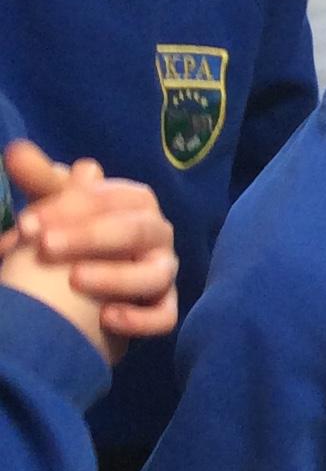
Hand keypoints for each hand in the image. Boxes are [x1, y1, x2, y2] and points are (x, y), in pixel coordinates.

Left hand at [2, 141, 178, 350]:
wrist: (74, 291)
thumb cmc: (68, 237)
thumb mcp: (52, 208)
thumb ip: (39, 180)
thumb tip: (15, 151)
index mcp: (135, 202)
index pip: (111, 198)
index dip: (69, 208)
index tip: (29, 224)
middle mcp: (156, 234)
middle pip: (135, 230)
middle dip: (90, 237)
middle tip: (45, 247)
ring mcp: (162, 272)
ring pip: (155, 274)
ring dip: (116, 277)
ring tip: (74, 281)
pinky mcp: (163, 308)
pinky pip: (165, 315)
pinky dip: (140, 318)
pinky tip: (106, 318)